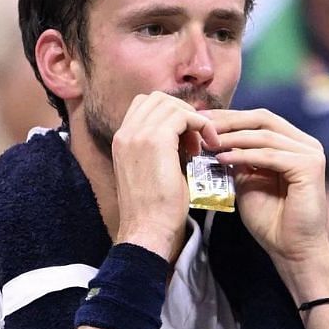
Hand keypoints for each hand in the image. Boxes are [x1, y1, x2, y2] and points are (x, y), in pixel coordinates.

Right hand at [112, 92, 219, 259]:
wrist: (147, 230)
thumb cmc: (155, 209)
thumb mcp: (153, 171)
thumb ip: (162, 150)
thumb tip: (185, 136)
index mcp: (121, 140)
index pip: (145, 105)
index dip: (171, 114)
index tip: (187, 138)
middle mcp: (125, 133)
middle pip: (158, 99)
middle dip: (183, 113)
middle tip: (196, 140)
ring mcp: (137, 135)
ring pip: (172, 105)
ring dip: (193, 120)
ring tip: (201, 147)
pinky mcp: (156, 140)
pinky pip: (184, 117)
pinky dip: (201, 126)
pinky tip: (207, 146)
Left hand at [201, 108, 328, 300]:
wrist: (292, 250)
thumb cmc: (272, 221)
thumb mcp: (248, 181)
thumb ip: (238, 159)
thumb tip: (214, 138)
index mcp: (294, 144)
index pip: (259, 120)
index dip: (229, 118)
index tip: (199, 121)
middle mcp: (306, 144)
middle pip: (263, 119)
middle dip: (229, 121)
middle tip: (199, 125)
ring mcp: (311, 153)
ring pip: (264, 135)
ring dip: (232, 138)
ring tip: (206, 143)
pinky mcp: (310, 167)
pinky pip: (270, 155)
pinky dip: (244, 156)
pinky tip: (222, 158)